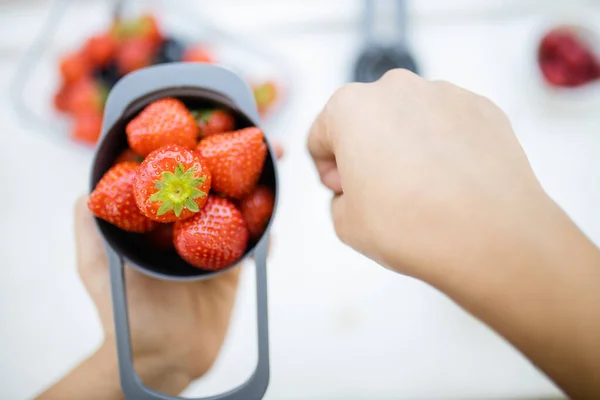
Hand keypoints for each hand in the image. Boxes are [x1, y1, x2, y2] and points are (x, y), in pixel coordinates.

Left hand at [75, 143, 283, 393]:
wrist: (163, 360)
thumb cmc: (124, 315)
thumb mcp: (96, 266)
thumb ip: (89, 226)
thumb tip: (88, 186)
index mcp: (157, 219)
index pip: (175, 173)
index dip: (192, 145)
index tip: (208, 122)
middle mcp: (186, 225)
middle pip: (214, 182)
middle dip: (235, 156)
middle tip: (254, 135)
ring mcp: (213, 245)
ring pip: (239, 205)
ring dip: (259, 183)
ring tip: (276, 158)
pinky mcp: (235, 267)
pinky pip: (255, 241)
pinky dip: (267, 226)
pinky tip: (275, 212)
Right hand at [308, 69, 599, 398]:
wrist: (489, 236)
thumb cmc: (412, 226)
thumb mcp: (346, 224)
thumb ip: (339, 198)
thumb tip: (357, 191)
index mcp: (350, 108)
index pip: (322, 135)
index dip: (327, 168)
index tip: (344, 190)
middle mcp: (396, 88)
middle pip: (366, 120)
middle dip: (366, 151)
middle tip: (380, 193)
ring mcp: (443, 94)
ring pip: (409, 120)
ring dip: (406, 147)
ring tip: (422, 191)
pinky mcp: (481, 108)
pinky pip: (448, 125)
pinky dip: (444, 147)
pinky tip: (451, 183)